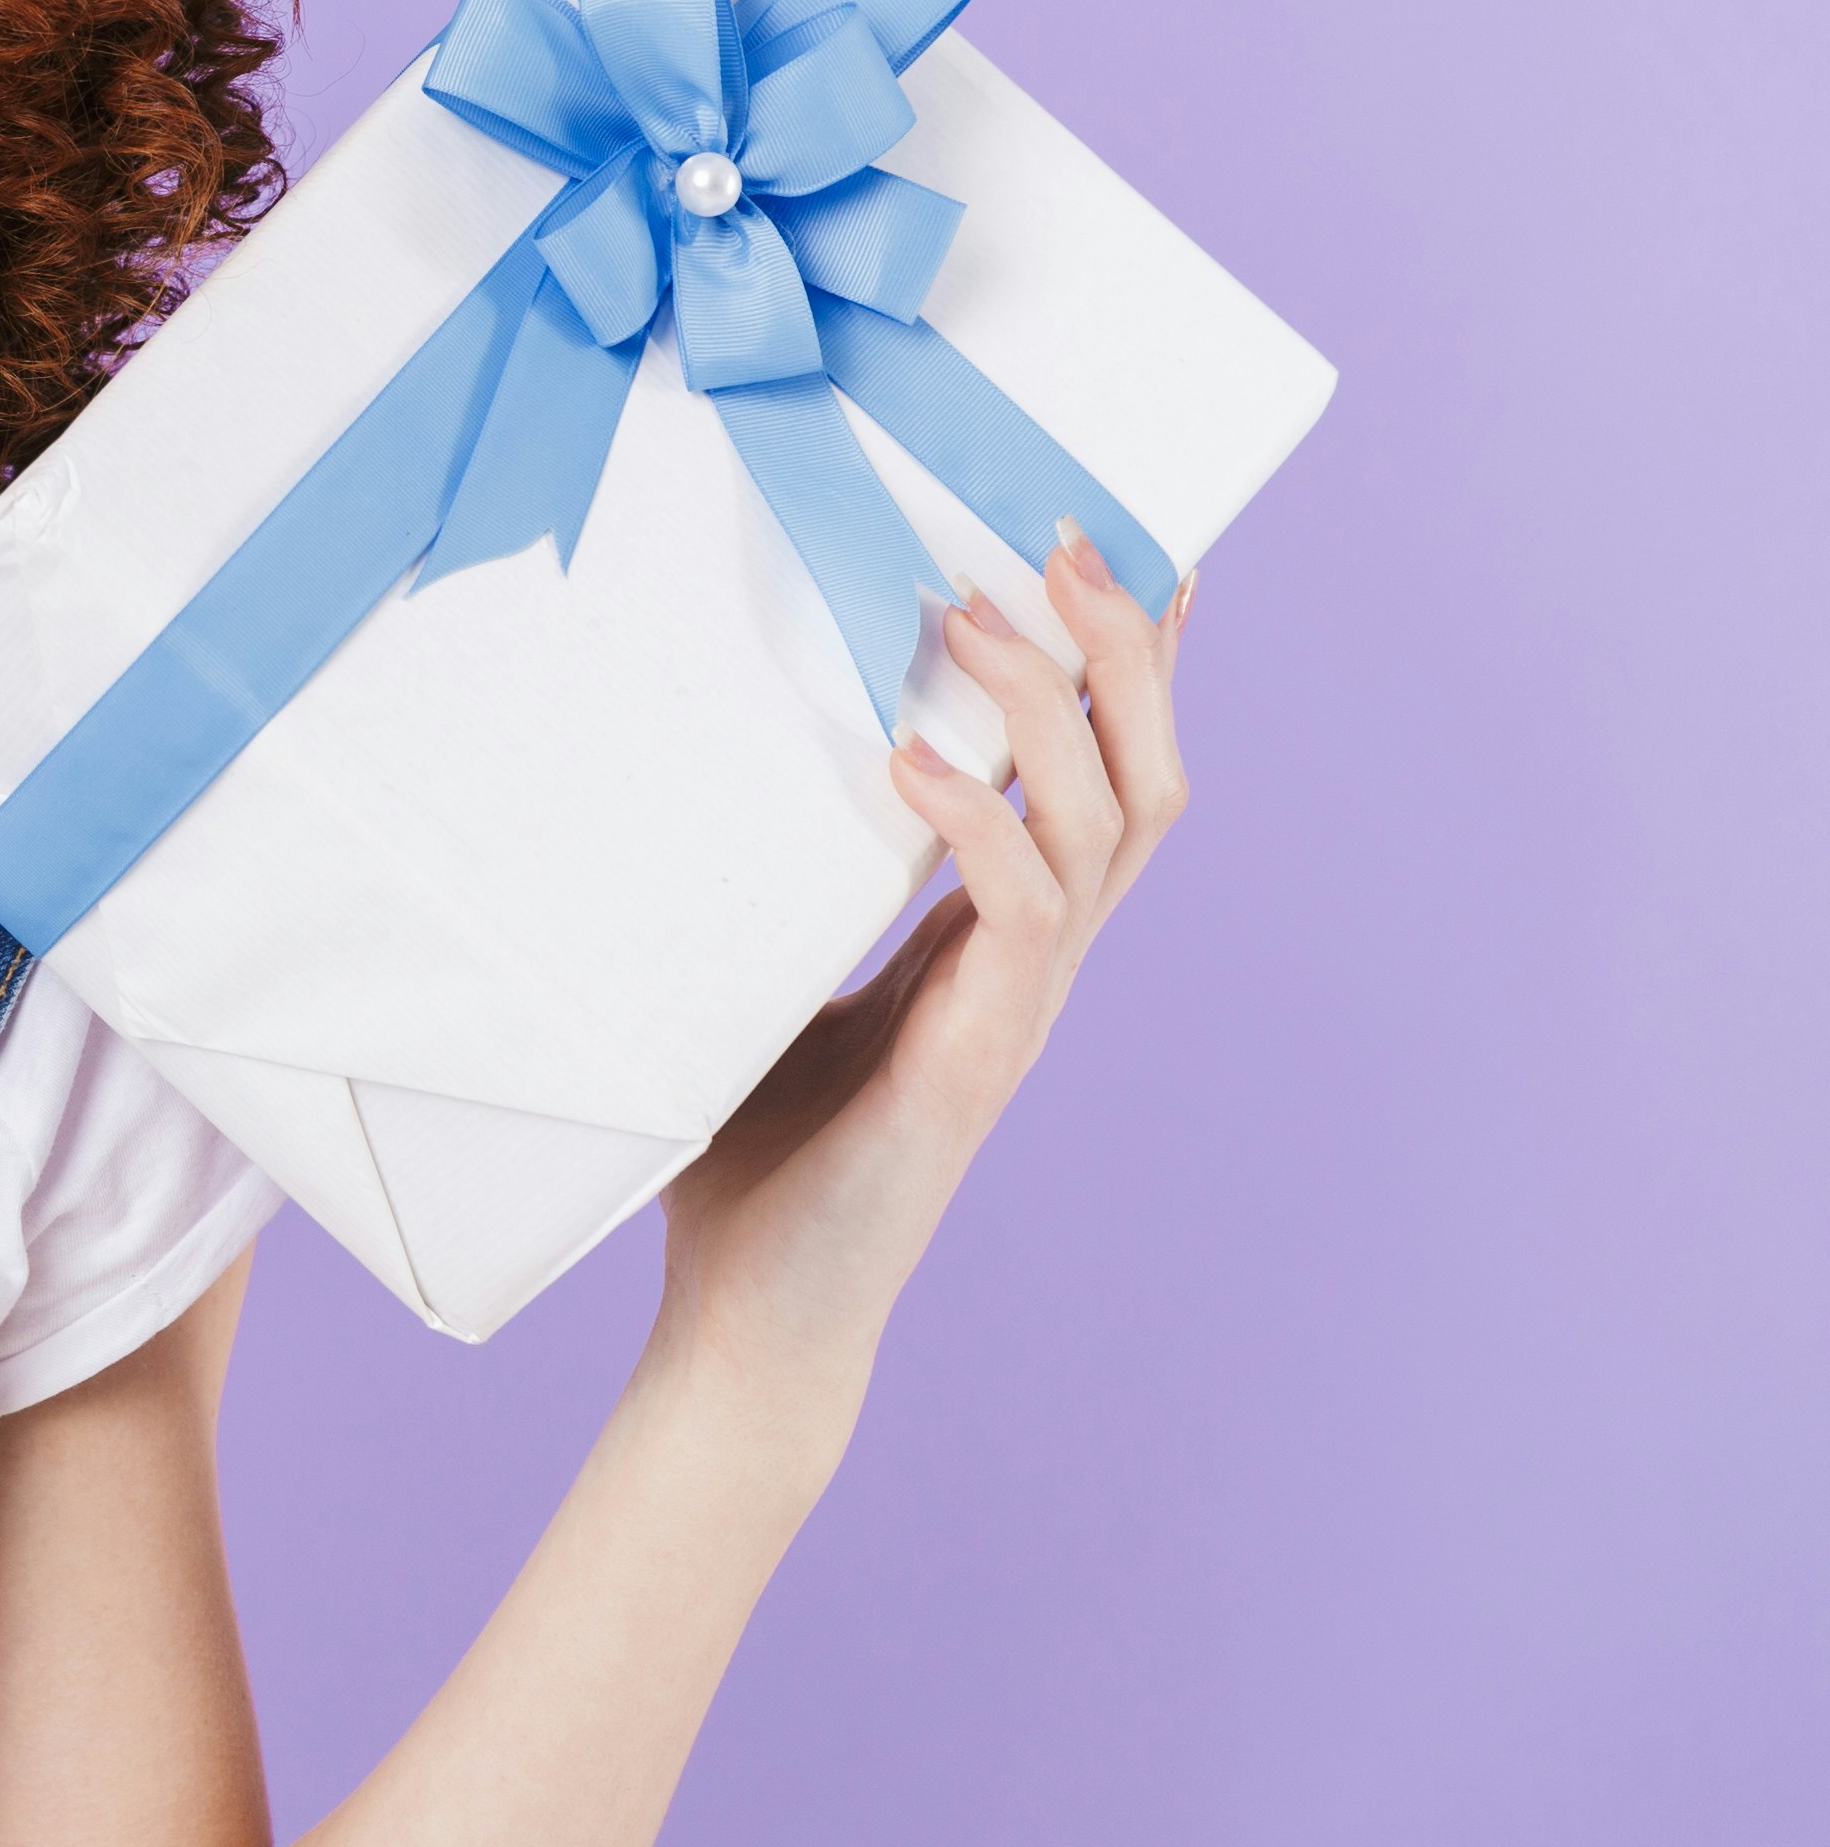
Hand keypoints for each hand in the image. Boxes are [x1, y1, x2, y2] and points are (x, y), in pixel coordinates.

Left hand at [652, 530, 1195, 1416]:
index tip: (1129, 546)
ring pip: (1111, 824)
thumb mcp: (766, 975)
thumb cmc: (754, 1150)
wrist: (755, 1310)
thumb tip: (697, 767)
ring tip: (977, 613)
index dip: (1135, 667)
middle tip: (1065, 537)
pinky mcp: (978, 1059)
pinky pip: (1020, 915)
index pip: (1106, 774)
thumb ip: (776, 883)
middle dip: (1127, 650)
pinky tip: (911, 757)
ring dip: (1053, 705)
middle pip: (1149, 774)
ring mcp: (1024, 1009)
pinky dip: (979, 821)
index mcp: (1005, 933)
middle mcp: (1040, 961)